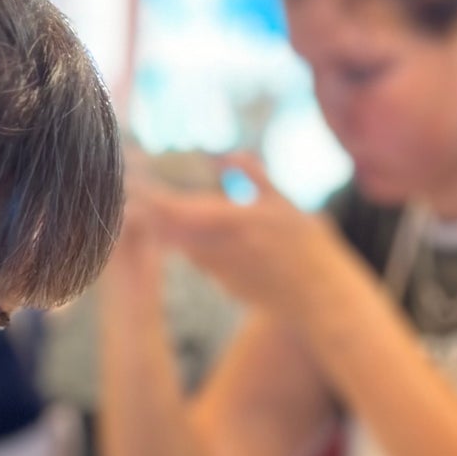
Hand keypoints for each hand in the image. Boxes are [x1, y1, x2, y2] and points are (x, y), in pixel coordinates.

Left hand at [121, 151, 346, 319]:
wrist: (323, 302)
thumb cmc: (312, 251)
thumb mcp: (287, 205)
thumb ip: (255, 177)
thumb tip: (227, 153)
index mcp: (234, 223)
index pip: (177, 209)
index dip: (150, 196)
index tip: (132, 182)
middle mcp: (222, 250)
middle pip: (171, 231)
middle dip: (152, 214)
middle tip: (135, 195)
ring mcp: (223, 273)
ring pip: (185, 248)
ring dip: (170, 231)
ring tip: (156, 211)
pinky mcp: (229, 287)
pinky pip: (204, 263)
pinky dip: (194, 248)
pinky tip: (198, 238)